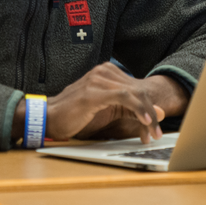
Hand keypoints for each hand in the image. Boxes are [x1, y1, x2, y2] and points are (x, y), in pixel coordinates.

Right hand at [12, 63, 188, 144]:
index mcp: (107, 73)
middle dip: (151, 113)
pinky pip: (125, 97)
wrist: (47, 117)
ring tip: (153, 132)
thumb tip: (158, 114)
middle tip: (157, 133)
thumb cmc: (74, 115)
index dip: (149, 109)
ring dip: (147, 115)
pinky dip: (138, 109)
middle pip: (139, 90)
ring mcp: (99, 79)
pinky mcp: (95, 91)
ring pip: (135, 94)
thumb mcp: (107, 111)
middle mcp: (105, 72)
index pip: (136, 89)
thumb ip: (130, 110)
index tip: (155, 128)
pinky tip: (146, 121)